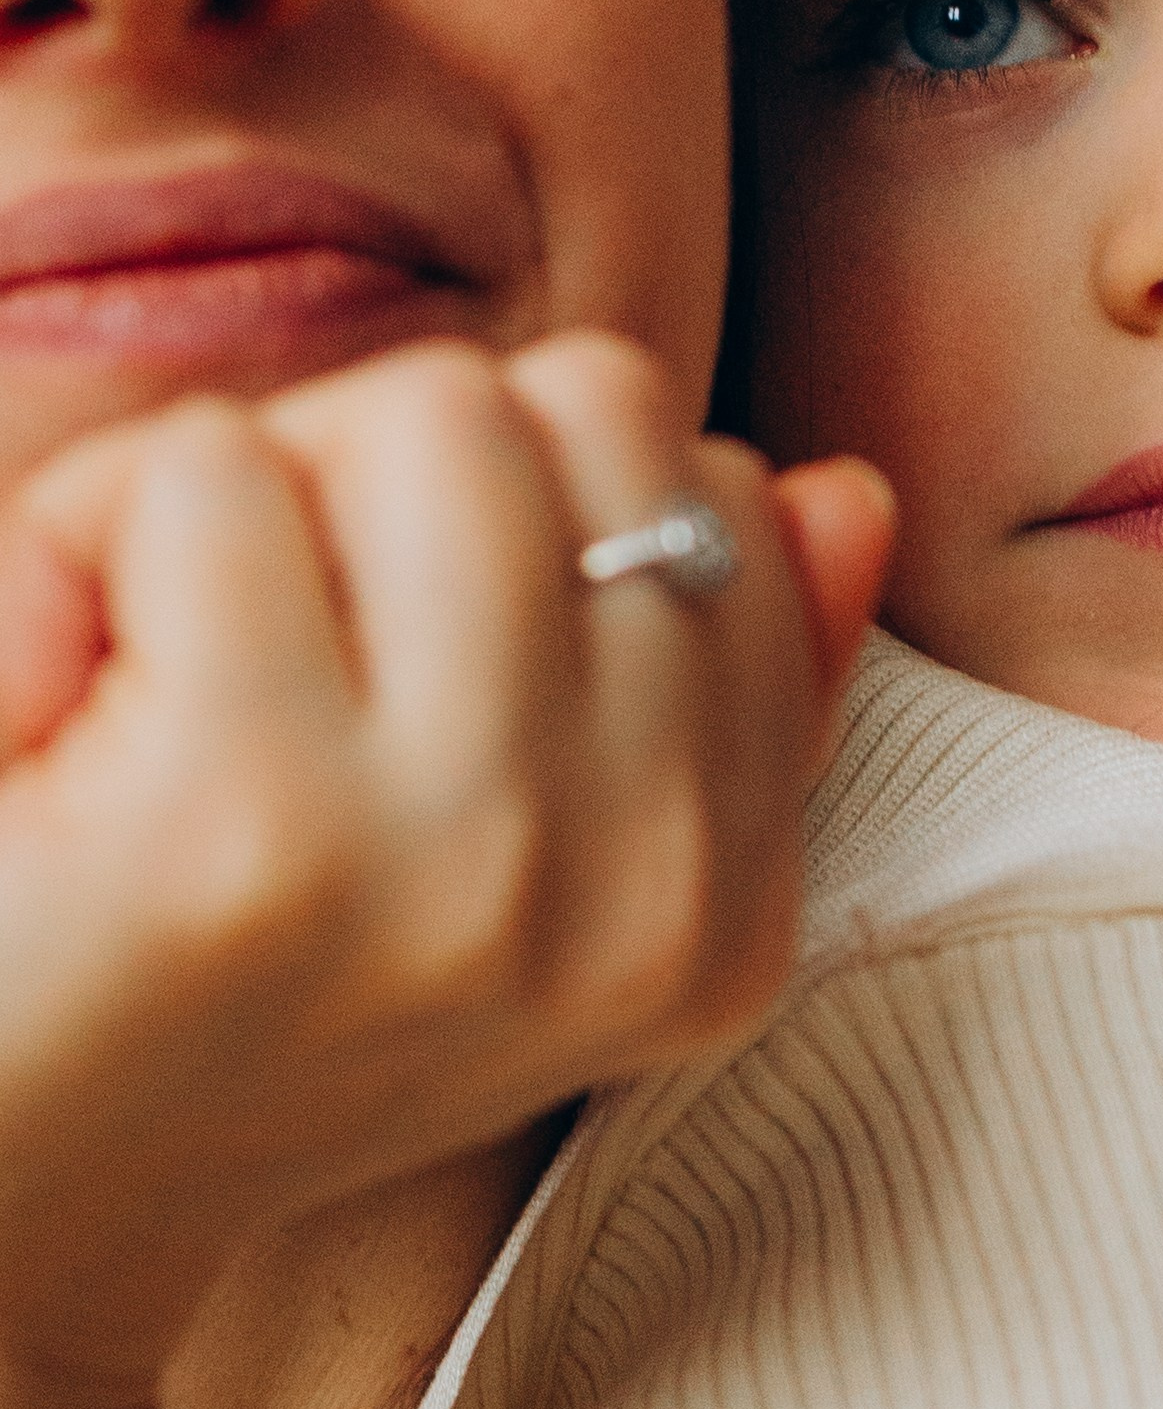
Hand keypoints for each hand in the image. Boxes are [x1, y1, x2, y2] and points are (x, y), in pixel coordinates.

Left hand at [0, 331, 889, 1408]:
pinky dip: (80, 552)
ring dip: (243, 498)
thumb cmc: (204, 999)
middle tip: (268, 676)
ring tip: (167, 690)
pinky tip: (66, 730)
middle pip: (589, 410)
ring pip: (421, 416)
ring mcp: (471, 860)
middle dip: (395, 476)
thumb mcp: (498, 861)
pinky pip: (204, 475)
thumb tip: (838, 494)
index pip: (722, 508)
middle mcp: (645, 899)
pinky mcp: (256, 819)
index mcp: (718, 913)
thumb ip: (701, 681)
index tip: (390, 714)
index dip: (502, 531)